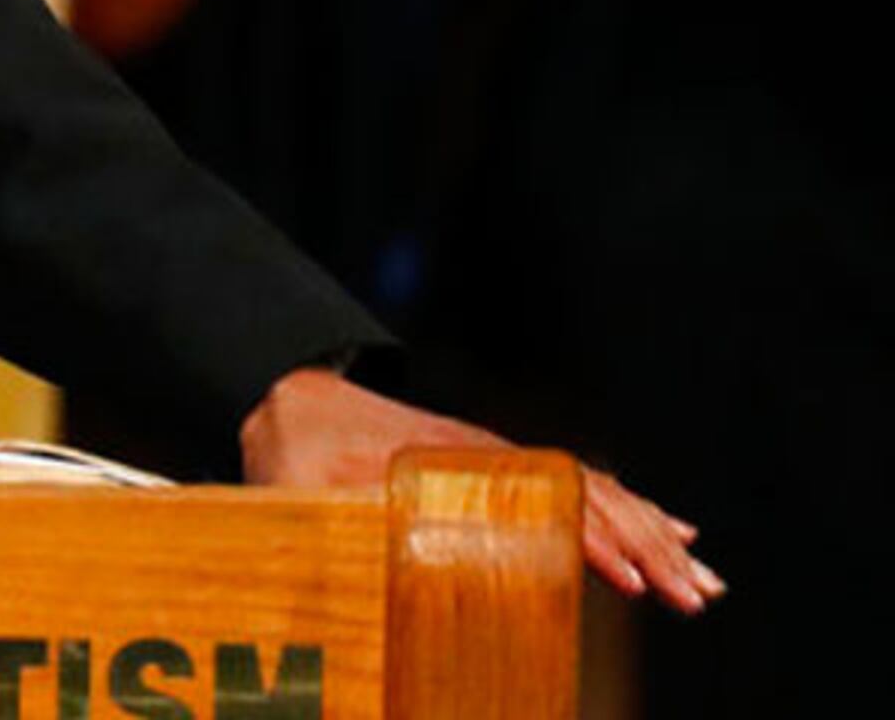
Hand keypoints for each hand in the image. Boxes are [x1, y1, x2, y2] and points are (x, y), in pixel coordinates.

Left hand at [240, 366, 720, 611]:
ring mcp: (503, 463)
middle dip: (646, 548)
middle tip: (695, 595)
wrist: (294, 399)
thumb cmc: (297, 449)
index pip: (541, 501)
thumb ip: (330, 521)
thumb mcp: (301, 486)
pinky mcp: (503, 472)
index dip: (588, 541)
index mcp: (454, 466)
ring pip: (595, 494)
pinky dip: (630, 513)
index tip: (631, 580)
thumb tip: (354, 562)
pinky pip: (580, 489)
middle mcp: (492, 460)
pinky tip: (669, 532)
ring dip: (650, 535)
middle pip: (587, 498)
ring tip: (700, 579)